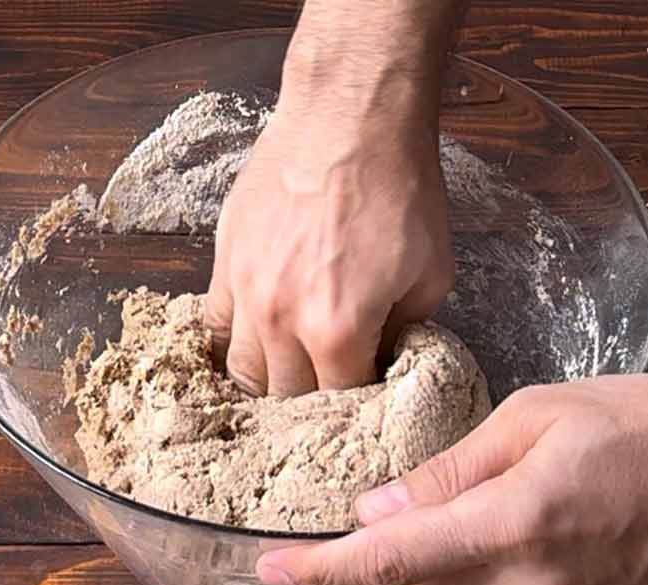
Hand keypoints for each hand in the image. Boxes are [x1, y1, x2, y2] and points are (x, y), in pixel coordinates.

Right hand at [203, 0, 465, 396]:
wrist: (350, 120)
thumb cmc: (399, 189)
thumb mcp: (431, 272)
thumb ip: (405, 329)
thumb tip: (385, 352)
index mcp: (337, 329)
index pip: (339, 399)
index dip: (356, 402)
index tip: (364, 395)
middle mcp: (281, 320)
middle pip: (286, 396)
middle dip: (312, 401)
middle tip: (329, 388)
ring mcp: (246, 291)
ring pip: (242, 370)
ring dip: (268, 380)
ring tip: (288, 376)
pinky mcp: (225, 261)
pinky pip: (215, 323)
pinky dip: (234, 339)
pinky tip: (254, 337)